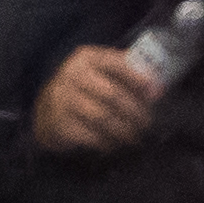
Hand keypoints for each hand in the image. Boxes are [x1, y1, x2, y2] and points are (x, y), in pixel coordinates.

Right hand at [31, 44, 159, 154]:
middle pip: (113, 94)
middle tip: (147, 123)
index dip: (139, 79)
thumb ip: (126, 77)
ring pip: (103, 117)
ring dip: (124, 130)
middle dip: (135, 111)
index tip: (156, 93)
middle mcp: (72, 74)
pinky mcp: (60, 123)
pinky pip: (91, 135)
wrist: (46, 111)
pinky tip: (116, 144)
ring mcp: (63, 99)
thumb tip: (157, 90)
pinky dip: (108, 142)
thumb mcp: (100, 74)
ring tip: (135, 137)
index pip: (117, 64)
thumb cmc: (83, 90)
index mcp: (86, 57)